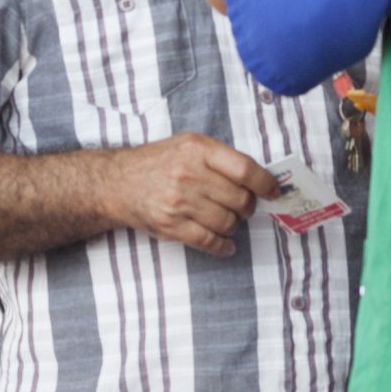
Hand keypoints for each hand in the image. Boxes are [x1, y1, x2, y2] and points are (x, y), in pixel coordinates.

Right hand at [104, 132, 280, 257]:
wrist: (116, 183)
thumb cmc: (157, 163)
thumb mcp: (188, 145)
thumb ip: (220, 158)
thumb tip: (259, 179)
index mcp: (197, 149)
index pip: (245, 169)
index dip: (266, 184)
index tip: (274, 191)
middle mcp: (188, 174)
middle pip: (240, 200)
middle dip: (247, 207)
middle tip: (241, 206)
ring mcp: (179, 202)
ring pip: (228, 223)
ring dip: (234, 226)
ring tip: (227, 221)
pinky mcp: (171, 225)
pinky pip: (210, 241)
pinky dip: (223, 246)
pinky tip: (225, 244)